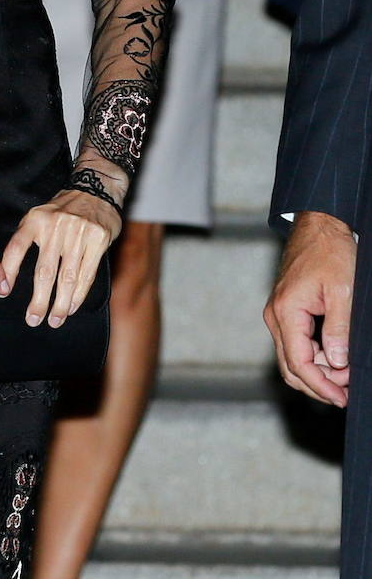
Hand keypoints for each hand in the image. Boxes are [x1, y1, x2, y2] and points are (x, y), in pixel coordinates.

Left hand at [1, 189, 120, 328]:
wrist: (96, 187)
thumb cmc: (64, 208)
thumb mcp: (41, 215)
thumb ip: (29, 238)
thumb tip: (10, 273)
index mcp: (36, 219)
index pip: (16, 248)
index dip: (8, 271)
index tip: (2, 293)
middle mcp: (55, 226)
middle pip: (44, 272)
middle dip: (38, 301)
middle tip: (33, 319)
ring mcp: (78, 233)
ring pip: (67, 278)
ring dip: (60, 304)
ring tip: (55, 320)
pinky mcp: (97, 240)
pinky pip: (86, 274)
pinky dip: (79, 295)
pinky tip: (72, 307)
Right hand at [264, 210, 356, 406]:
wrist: (319, 225)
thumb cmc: (330, 252)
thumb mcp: (342, 292)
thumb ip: (338, 330)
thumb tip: (337, 365)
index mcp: (286, 312)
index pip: (299, 364)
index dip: (321, 386)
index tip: (343, 398)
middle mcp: (275, 316)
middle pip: (290, 367)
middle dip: (319, 384)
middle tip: (347, 390)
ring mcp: (278, 313)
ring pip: (293, 357)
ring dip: (318, 372)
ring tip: (346, 374)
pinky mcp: (286, 310)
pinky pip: (296, 343)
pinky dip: (315, 356)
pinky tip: (336, 357)